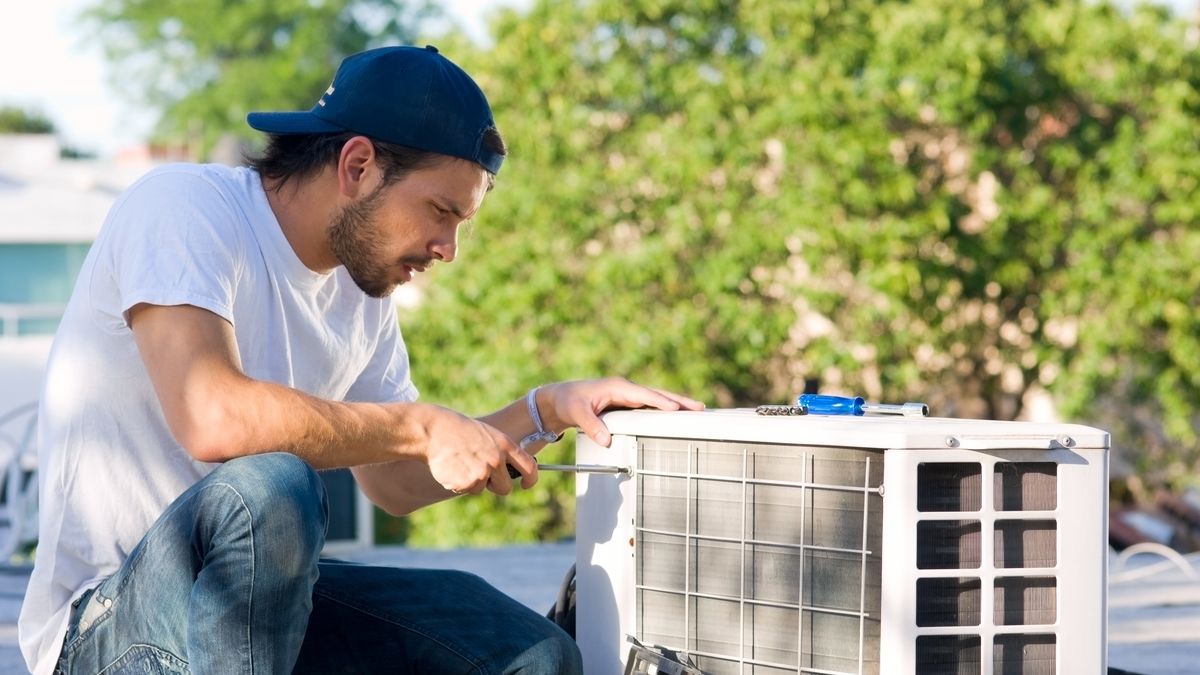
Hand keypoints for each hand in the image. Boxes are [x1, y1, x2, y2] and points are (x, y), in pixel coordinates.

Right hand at [421, 405, 538, 495]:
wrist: (435, 431)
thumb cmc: (461, 431)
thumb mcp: (488, 435)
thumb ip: (501, 452)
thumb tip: (509, 473)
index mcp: (505, 445)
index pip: (529, 467)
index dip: (531, 479)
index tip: (526, 484)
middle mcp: (496, 460)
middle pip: (505, 487)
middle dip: (496, 486)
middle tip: (482, 475)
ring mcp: (481, 473)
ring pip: (481, 489)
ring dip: (472, 481)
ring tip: (461, 462)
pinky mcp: (465, 483)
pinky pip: (465, 490)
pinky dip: (458, 483)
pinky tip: (452, 467)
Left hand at [539, 377, 704, 446]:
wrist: (561, 399)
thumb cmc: (568, 402)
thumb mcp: (576, 413)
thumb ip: (591, 426)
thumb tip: (606, 440)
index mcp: (617, 387)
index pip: (644, 394)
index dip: (660, 401)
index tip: (676, 408)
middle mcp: (626, 389)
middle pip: (658, 394)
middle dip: (678, 400)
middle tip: (699, 407)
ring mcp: (628, 396)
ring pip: (657, 399)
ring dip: (676, 404)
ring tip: (697, 410)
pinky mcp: (628, 404)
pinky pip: (651, 405)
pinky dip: (665, 409)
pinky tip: (677, 416)